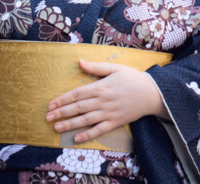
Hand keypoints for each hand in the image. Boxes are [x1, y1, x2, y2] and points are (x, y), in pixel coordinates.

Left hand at [46, 58, 167, 143]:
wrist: (152, 93)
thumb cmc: (132, 78)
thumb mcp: (114, 68)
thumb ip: (95, 66)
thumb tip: (79, 61)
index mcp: (100, 86)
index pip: (77, 94)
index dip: (62, 99)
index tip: (51, 104)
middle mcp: (102, 101)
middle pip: (78, 107)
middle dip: (61, 112)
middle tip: (48, 117)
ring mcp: (109, 113)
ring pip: (86, 120)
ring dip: (70, 124)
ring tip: (56, 127)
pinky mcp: (115, 122)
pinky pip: (99, 130)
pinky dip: (88, 135)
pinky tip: (77, 138)